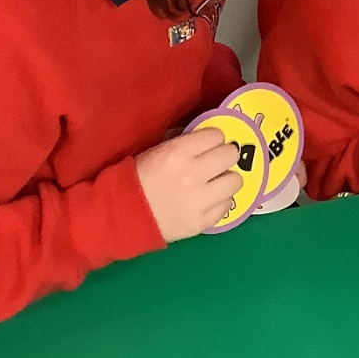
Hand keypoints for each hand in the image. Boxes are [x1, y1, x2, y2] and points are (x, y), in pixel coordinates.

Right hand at [135, 127, 243, 241]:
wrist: (123, 215)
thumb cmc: (137, 178)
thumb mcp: (156, 151)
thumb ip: (183, 143)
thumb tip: (205, 140)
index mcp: (178, 152)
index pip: (216, 135)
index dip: (213, 139)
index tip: (208, 145)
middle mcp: (193, 174)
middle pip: (231, 155)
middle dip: (224, 156)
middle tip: (216, 163)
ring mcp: (200, 200)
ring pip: (235, 181)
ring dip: (226, 179)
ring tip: (216, 183)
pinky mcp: (202, 222)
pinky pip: (227, 205)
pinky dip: (220, 202)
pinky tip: (209, 201)